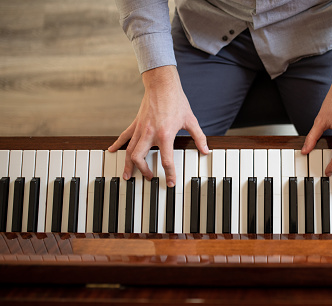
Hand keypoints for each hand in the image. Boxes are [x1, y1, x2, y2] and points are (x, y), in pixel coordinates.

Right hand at [108, 65, 208, 186]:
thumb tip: (205, 150)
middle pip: (140, 158)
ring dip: (128, 164)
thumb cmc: (176, 101)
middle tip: (149, 177)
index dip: (169, 174)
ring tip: (127, 175)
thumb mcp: (191, 120)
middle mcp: (150, 133)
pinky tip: (112, 151)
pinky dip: (118, 144)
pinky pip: (125, 136)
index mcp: (165, 135)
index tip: (170, 182)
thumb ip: (199, 137)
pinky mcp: (136, 123)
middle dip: (143, 171)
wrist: (162, 84)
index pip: (166, 160)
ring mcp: (141, 129)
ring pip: (129, 150)